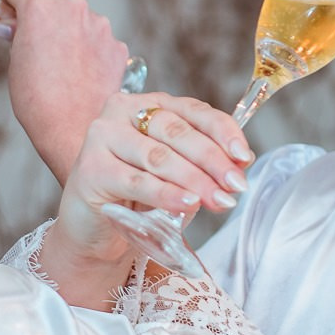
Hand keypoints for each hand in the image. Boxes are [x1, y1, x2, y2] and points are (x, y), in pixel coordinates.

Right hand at [0, 0, 129, 182]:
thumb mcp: (15, 62)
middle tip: (31, 41)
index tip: (7, 17)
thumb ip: (16, 35)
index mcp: (40, 8)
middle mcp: (73, 8)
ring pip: (77, 16)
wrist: (75, 131)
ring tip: (58, 63)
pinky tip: (79, 72)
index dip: (7, 1)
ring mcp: (99, 25)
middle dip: (40, 14)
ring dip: (66, 29)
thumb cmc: (38, 101)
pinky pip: (96, 37)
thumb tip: (10, 25)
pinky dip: (87, 47)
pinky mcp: (116, 44)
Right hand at [46, 91, 254, 285]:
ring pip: (159, 156)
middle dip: (213, 161)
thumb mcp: (179, 177)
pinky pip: (136, 181)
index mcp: (151, 104)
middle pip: (178, 132)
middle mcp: (124, 111)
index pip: (194, 111)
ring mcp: (103, 137)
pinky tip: (187, 203)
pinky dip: (166, 193)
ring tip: (219, 200)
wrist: (96, 230)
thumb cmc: (139, 199)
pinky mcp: (90, 168)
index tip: (244, 157)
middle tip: (236, 186)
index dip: (223, 132)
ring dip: (195, 180)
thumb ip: (206, 165)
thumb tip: (241, 163)